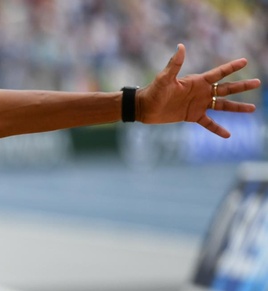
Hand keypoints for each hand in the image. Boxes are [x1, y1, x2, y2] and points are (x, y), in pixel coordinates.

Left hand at [137, 43, 261, 137]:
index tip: (245, 61)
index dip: (231, 67)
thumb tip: (181, 47)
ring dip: (237, 107)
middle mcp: (201, 92)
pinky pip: (208, 123)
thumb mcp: (164, 79)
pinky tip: (228, 135)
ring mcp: (198, 104)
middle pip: (226, 89)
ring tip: (252, 109)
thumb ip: (174, 64)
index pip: (218, 73)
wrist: (144, 108)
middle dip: (242, 86)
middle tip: (257, 83)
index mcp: (196, 82)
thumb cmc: (153, 91)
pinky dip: (217, 129)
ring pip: (222, 106)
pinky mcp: (192, 116)